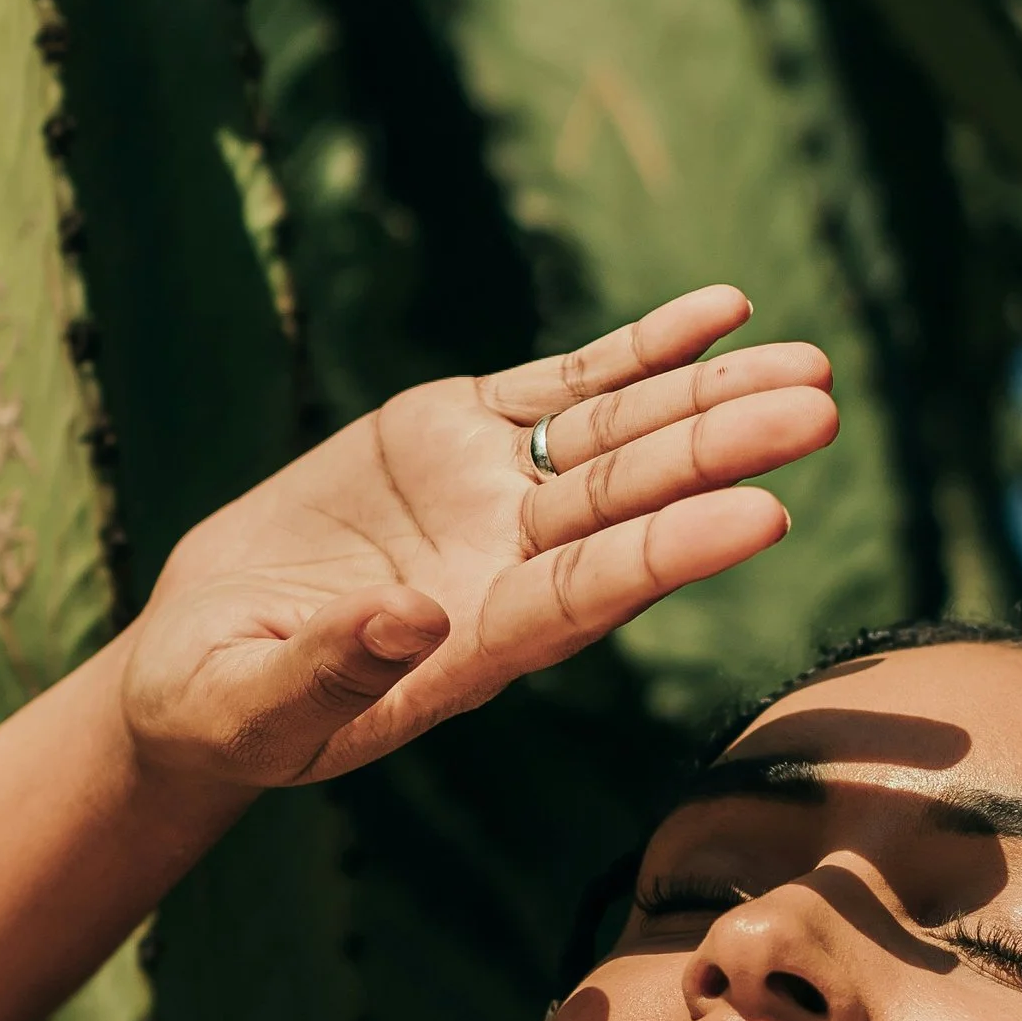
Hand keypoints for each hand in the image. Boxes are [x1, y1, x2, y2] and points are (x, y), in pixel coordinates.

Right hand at [119, 287, 836, 789]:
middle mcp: (506, 569)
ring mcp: (490, 499)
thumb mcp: (255, 705)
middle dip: (722, 452)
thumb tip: (412, 622)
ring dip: (711, 398)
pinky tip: (726, 314)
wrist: (203, 662)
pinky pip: (568, 386)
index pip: (589, 592)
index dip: (673, 552)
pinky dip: (643, 349)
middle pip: (631, 504)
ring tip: (810, 366)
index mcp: (473, 647)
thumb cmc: (226, 706)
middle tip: (818, 413)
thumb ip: (332, 671)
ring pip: (620, 439)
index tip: (761, 515)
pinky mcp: (458, 438)